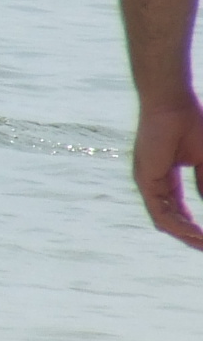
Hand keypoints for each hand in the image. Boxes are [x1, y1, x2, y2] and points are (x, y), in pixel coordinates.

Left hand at [132, 98, 202, 249]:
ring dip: (186, 235)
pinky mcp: (145, 180)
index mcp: (164, 177)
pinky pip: (160, 212)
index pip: (177, 209)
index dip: (193, 224)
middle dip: (189, 236)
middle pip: (170, 218)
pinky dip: (178, 226)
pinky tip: (195, 234)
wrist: (172, 104)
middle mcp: (152, 182)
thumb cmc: (190, 124)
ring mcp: (147, 182)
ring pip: (164, 220)